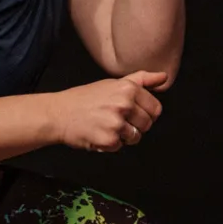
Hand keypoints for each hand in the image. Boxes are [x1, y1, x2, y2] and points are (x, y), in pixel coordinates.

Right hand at [50, 70, 166, 152]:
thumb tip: (164, 77)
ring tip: (106, 126)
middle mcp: (124, 104)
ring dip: (123, 136)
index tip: (131, 113)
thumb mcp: (113, 83)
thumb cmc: (85, 98)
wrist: (58, 113)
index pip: (155, 108)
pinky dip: (110, 144)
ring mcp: (116, 123)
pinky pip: (120, 147)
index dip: (145, 113)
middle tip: (115, 120)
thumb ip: (141, 80)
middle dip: (134, 125)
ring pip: (135, 137)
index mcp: (128, 89)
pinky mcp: (108, 140)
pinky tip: (98, 133)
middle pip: (147, 124)